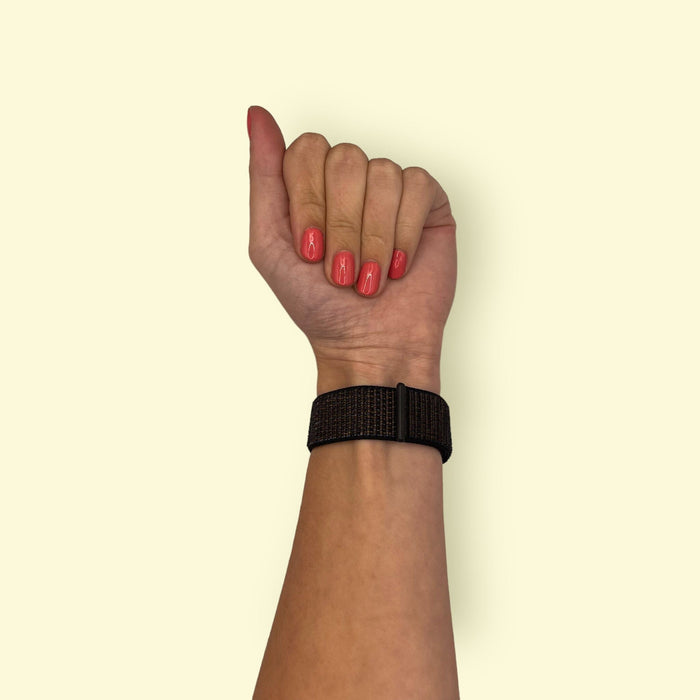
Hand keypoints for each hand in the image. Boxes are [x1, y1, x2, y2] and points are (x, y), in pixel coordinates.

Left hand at [248, 106, 456, 392]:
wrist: (368, 344)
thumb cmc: (317, 305)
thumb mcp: (269, 245)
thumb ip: (264, 179)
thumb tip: (257, 114)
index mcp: (311, 185)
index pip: (306, 150)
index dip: (309, 203)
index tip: (310, 251)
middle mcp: (350, 181)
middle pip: (345, 158)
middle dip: (341, 226)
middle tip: (341, 270)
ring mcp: (389, 189)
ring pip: (382, 174)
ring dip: (372, 238)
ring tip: (369, 276)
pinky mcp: (428, 203)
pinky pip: (417, 187)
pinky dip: (403, 235)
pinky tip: (397, 265)